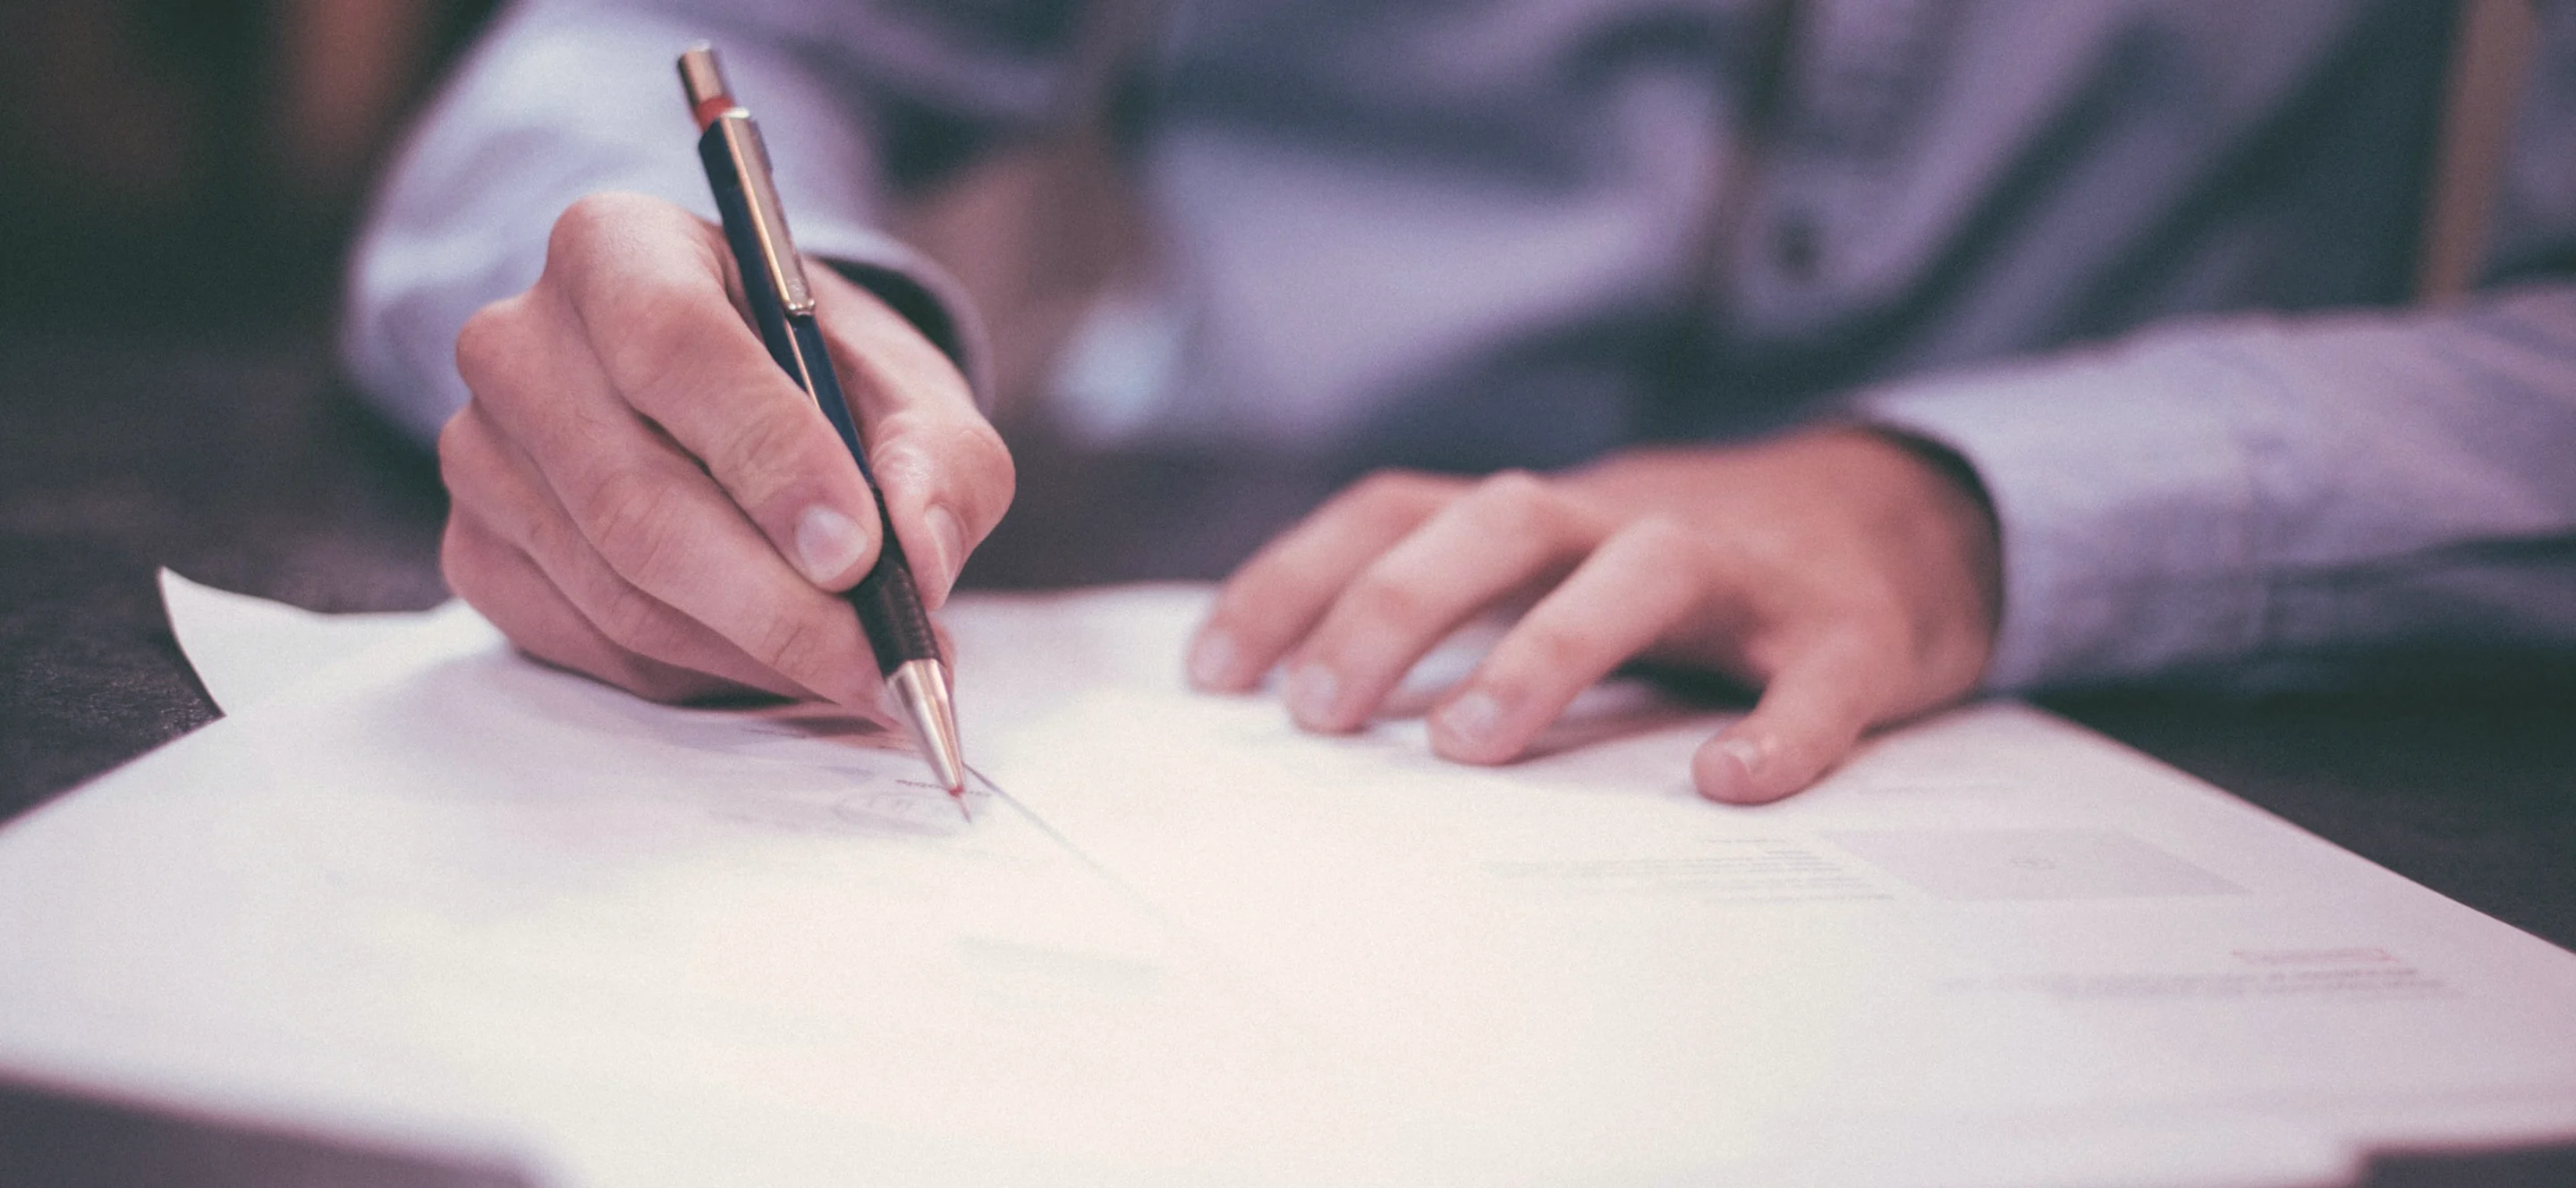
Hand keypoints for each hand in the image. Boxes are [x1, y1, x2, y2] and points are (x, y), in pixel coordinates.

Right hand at [437, 192, 1012, 706]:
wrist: (739, 402)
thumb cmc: (823, 380)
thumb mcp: (912, 390)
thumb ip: (939, 460)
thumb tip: (919, 559)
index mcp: (617, 248)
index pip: (672, 346)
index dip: (768, 457)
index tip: (858, 552)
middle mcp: (520, 342)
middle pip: (635, 498)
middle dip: (777, 603)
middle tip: (883, 662)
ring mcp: (481, 454)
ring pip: (619, 591)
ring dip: (754, 652)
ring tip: (858, 667)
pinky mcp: (477, 551)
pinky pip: (592, 645)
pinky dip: (701, 673)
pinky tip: (775, 659)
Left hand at [1185, 428, 2000, 801]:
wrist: (1909, 519)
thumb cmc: (1694, 573)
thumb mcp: (1563, 568)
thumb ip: (1462, 613)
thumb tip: (1304, 707)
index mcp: (1545, 518)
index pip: (1397, 511)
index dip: (1297, 578)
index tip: (1212, 675)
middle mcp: (1628, 521)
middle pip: (1499, 521)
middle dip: (1395, 606)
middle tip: (1319, 715)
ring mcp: (1746, 572)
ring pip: (1641, 570)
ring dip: (1546, 647)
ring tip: (1468, 746)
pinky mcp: (1853, 632)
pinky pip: (1816, 676)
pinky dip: (1779, 728)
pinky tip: (1730, 785)